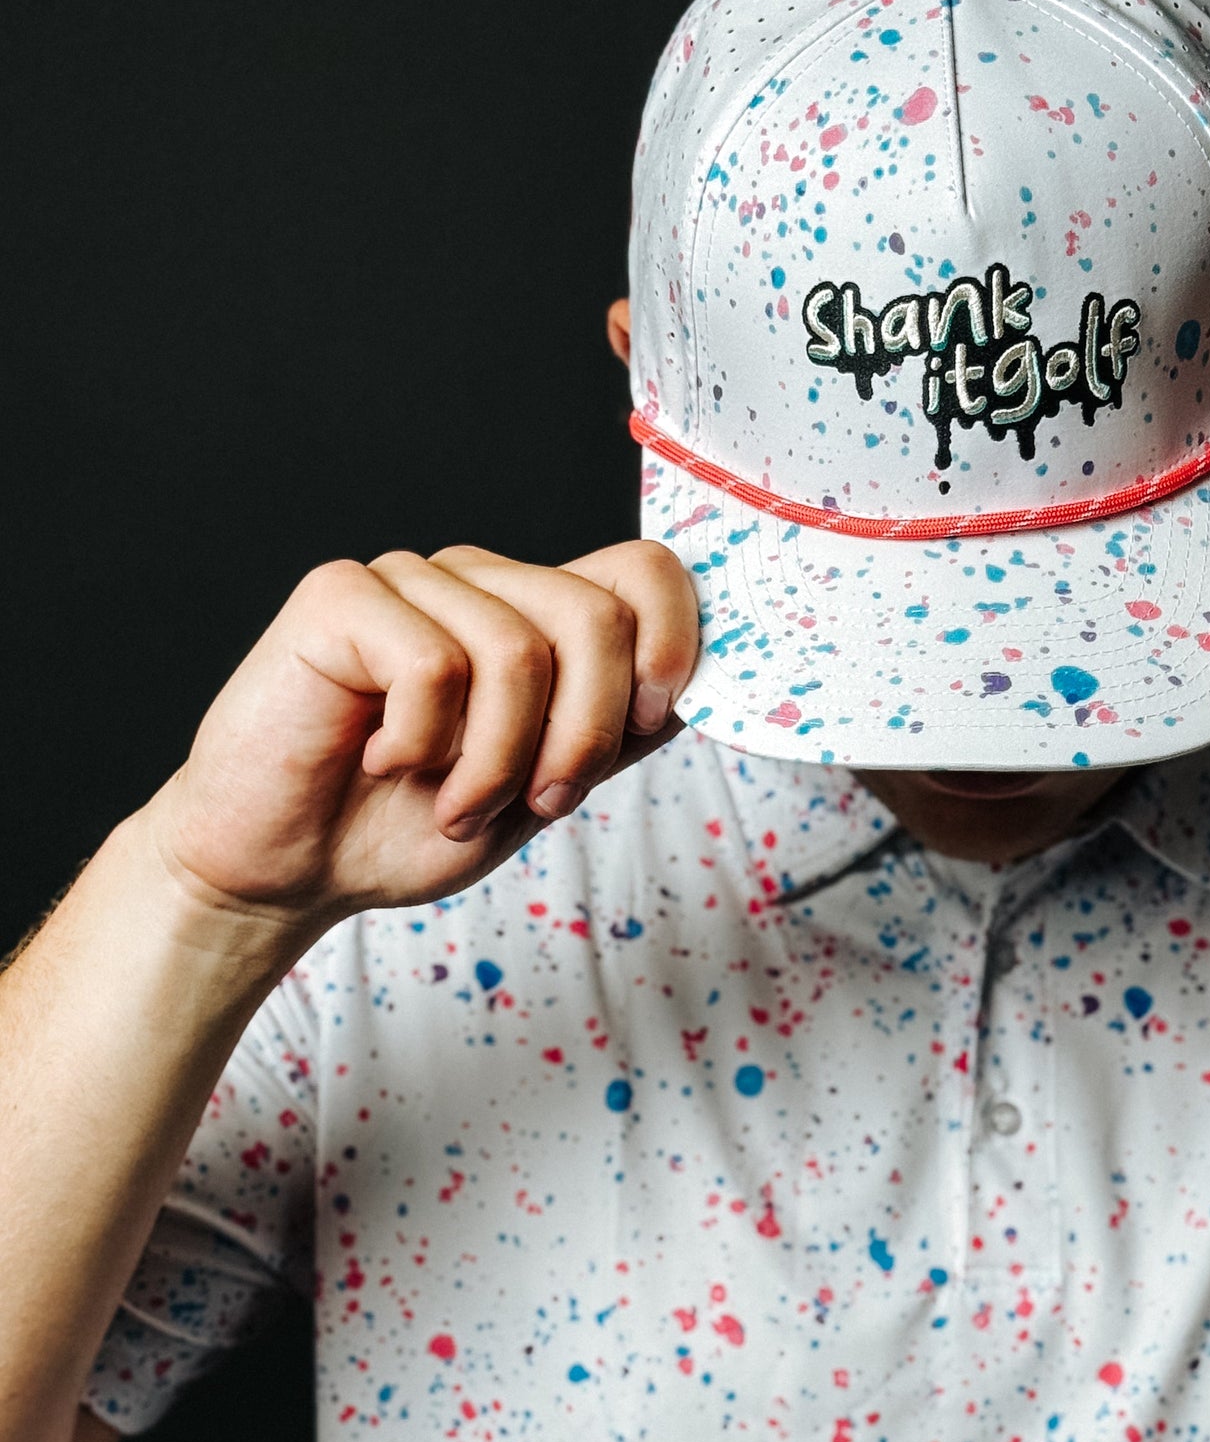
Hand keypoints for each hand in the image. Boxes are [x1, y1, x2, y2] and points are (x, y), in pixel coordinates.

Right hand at [140, 540, 697, 940]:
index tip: (648, 723)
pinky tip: (380, 762)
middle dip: (582, 736)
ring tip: (449, 804)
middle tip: (534, 804)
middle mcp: (481, 584)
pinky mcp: (341, 597)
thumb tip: (692, 694)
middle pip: (597, 616)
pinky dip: (422, 745)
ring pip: (518, 652)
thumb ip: (610, 738)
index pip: (644, 573)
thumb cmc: (403, 827)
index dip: (673, 642)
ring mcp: (411, 581)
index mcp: (537, 618)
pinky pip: (433, 665)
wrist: (286, 868)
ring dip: (494, 764)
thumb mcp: (538, 792)